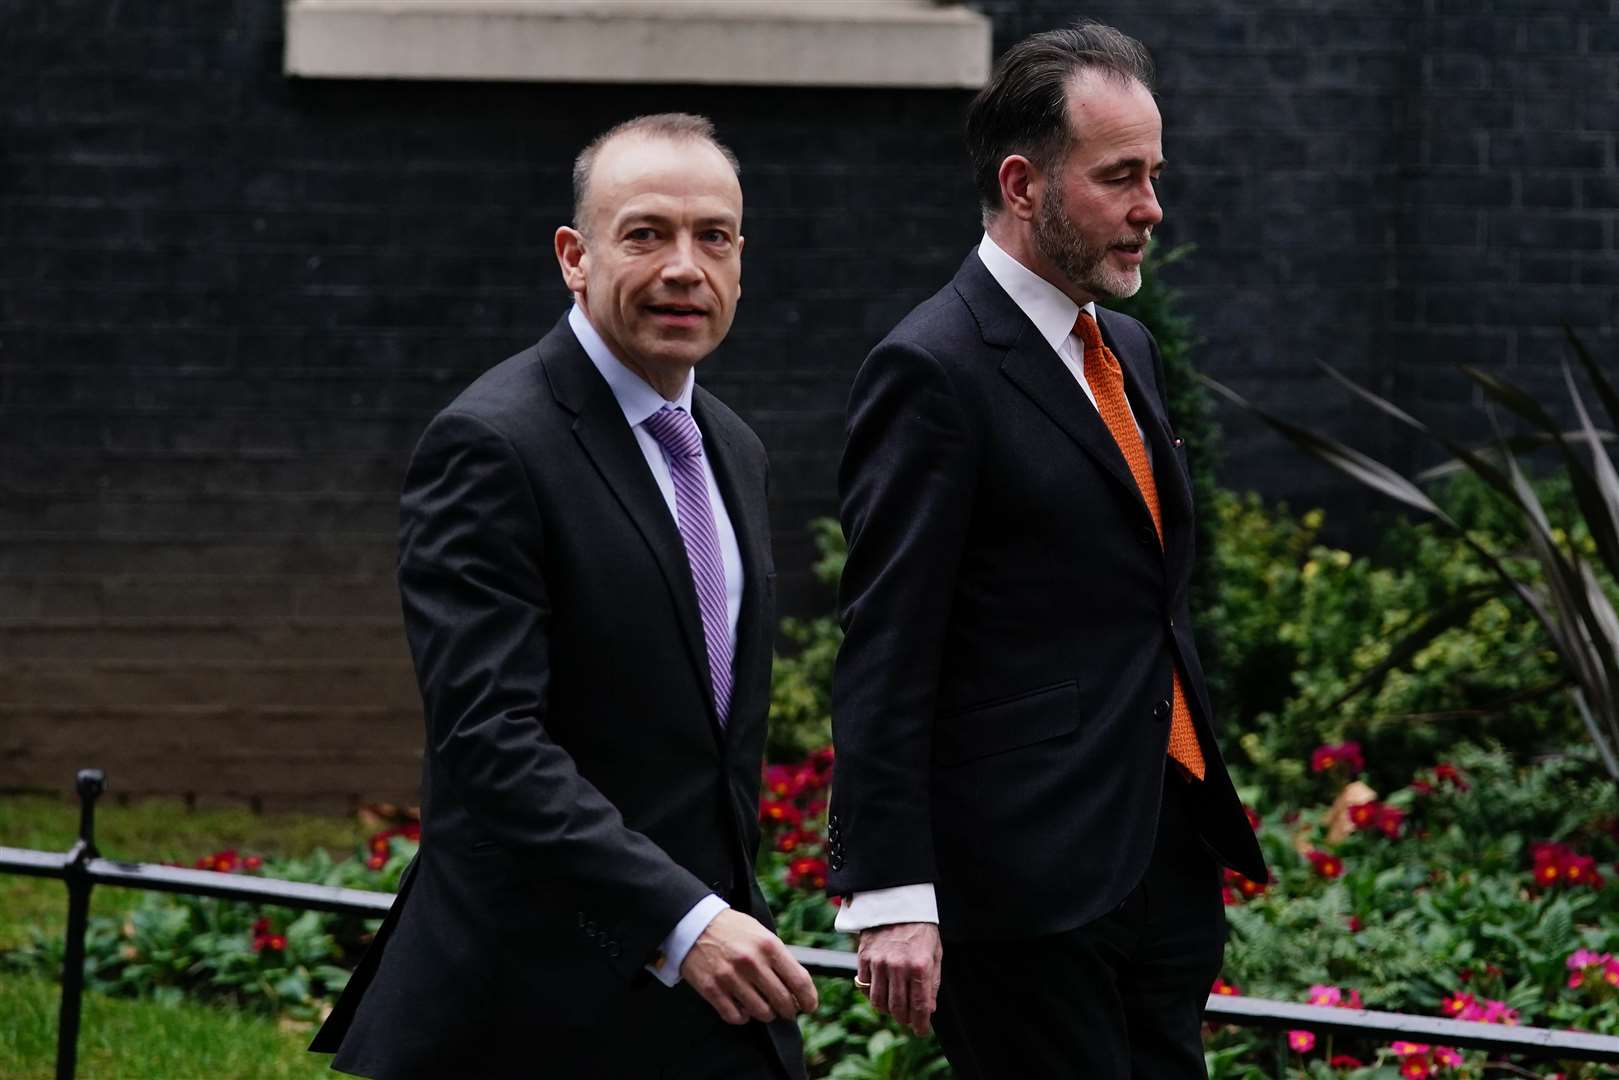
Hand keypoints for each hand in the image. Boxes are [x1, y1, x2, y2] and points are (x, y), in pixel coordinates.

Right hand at [680, 909, 819, 1024]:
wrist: (695, 923)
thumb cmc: (733, 929)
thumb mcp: (762, 934)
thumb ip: (779, 957)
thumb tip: (798, 986)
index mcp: (768, 945)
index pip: (799, 981)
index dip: (809, 998)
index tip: (809, 1006)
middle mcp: (751, 962)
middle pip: (783, 1000)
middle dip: (789, 1010)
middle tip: (788, 1010)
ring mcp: (730, 977)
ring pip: (761, 1012)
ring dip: (767, 1014)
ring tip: (766, 1008)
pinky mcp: (712, 989)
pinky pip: (736, 1016)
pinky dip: (744, 1017)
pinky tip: (744, 1009)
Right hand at [857, 922, 941, 1034]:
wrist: (897, 902)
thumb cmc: (920, 929)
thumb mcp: (935, 953)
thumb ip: (932, 982)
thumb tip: (928, 1010)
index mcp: (920, 965)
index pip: (919, 1006)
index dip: (920, 1024)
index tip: (921, 1031)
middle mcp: (898, 966)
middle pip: (897, 1008)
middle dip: (904, 1019)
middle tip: (908, 1020)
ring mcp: (879, 962)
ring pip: (879, 1002)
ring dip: (887, 1010)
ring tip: (894, 1007)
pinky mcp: (864, 957)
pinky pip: (865, 987)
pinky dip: (873, 993)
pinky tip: (882, 990)